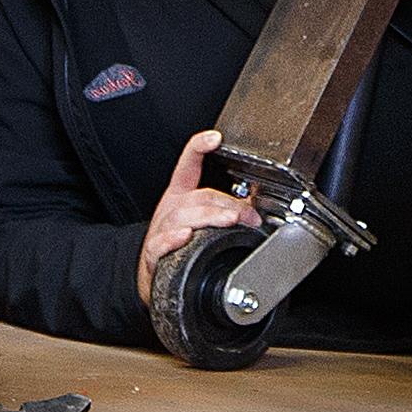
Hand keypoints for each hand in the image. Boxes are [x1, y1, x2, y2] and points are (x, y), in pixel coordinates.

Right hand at [143, 129, 258, 273]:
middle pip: (200, 196)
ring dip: (210, 217)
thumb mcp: (202, 218)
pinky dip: (173, 239)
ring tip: (230, 220)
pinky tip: (186, 236)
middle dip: (229, 204)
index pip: (189, 164)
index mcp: (183, 195)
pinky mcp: (154, 251)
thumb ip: (228, 207)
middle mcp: (172, 207)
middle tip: (250, 216)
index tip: (215, 137)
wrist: (156, 273)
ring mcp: (162, 228)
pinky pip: (161, 242)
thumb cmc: (181, 242)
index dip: (199, 147)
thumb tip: (257, 201)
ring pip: (184, 216)